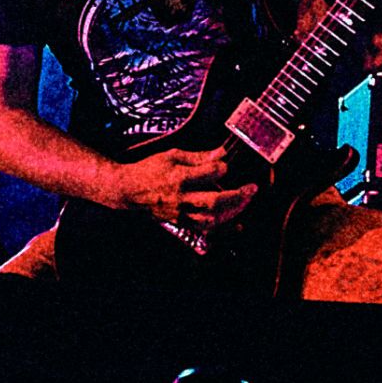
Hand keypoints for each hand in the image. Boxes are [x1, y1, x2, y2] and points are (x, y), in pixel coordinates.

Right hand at [110, 145, 255, 226]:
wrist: (129, 189)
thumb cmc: (150, 168)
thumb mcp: (171, 155)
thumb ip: (198, 157)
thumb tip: (222, 153)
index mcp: (178, 176)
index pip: (209, 173)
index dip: (222, 168)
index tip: (226, 164)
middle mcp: (181, 197)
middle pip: (215, 200)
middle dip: (237, 195)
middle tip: (252, 188)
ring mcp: (182, 212)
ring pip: (213, 218)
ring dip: (233, 212)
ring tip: (245, 202)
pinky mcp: (181, 221)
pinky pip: (206, 229)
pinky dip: (224, 228)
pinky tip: (238, 224)